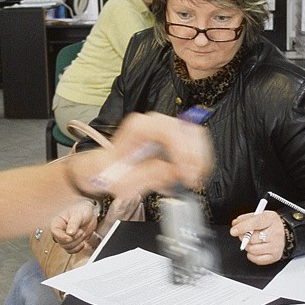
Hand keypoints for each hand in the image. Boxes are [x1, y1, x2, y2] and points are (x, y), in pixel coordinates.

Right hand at [50, 200, 97, 253]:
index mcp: (57, 222)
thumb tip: (69, 233)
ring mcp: (65, 237)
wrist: (90, 213)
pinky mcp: (71, 242)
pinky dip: (78, 248)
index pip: (54, 232)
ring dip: (77, 242)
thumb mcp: (78, 214)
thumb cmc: (82, 210)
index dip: (62, 236)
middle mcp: (59, 231)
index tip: (70, 236)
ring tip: (82, 233)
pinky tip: (82, 242)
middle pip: (62, 242)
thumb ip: (73, 223)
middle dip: (74, 238)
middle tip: (81, 231)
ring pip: (67, 247)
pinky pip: (71, 251)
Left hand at [70, 112, 213, 199]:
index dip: (183, 152)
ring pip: (195, 137)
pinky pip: (194, 145)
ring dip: (199, 160)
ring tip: (191, 180)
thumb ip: (150, 174)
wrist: (105, 170)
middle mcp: (154, 123)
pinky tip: (186, 176)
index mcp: (139, 127)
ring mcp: (165, 129)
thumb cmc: (110, 172)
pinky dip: (195, 162)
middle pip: (188, 131)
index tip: (186, 173)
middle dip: (195, 158)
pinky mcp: (173, 139)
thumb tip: (174, 170)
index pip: (170, 131)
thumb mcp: (124, 181)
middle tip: (193, 180)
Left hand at [230, 210, 284, 264]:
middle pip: (252, 239)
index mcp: (270, 219)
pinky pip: (256, 259)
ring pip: (253, 250)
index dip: (242, 227)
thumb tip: (235, 224)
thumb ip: (245, 219)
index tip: (233, 231)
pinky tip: (255, 248)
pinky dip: (252, 255)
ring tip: (252, 241)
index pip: (254, 223)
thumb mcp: (258, 215)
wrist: (285, 232)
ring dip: (248, 246)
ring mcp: (276, 246)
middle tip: (244, 235)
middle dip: (243, 237)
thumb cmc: (269, 224)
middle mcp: (275, 233)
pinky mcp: (274, 256)